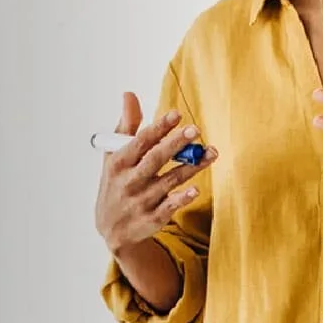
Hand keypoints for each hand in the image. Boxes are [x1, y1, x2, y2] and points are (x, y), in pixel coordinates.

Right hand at [93, 92, 215, 254]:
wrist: (112, 228)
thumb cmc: (116, 183)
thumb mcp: (114, 156)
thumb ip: (126, 126)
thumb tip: (129, 94)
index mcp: (118, 163)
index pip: (140, 142)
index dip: (158, 128)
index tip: (176, 114)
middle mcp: (129, 182)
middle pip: (155, 160)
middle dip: (175, 144)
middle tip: (195, 130)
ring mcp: (141, 201)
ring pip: (169, 181)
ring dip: (190, 167)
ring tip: (211, 152)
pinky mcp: (153, 218)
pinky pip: (170, 207)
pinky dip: (182, 198)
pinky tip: (196, 189)